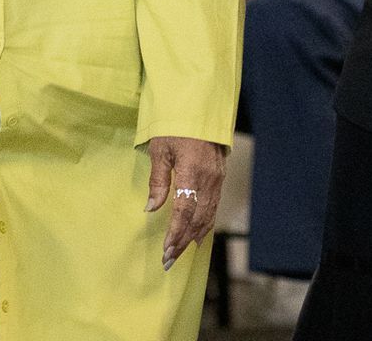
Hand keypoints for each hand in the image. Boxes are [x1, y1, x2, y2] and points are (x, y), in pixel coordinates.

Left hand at [144, 135, 224, 271]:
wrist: (200, 110)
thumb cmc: (175, 127)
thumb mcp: (160, 150)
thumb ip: (158, 180)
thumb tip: (152, 208)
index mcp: (192, 172)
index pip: (184, 211)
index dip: (176, 233)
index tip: (166, 251)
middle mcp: (208, 179)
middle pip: (197, 219)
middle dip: (183, 241)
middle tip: (169, 260)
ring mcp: (217, 179)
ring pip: (208, 216)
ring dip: (193, 236)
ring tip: (180, 252)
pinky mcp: (219, 177)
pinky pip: (214, 207)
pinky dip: (205, 224)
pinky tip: (198, 235)